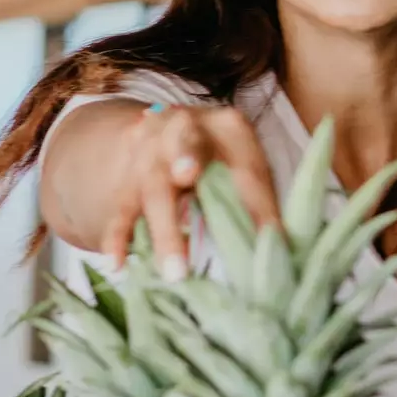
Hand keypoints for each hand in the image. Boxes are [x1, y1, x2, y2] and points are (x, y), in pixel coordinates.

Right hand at [102, 103, 278, 279]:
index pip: (246, 165)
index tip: (270, 235)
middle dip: (185, 159)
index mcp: (227, 125)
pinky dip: (118, 236)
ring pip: (151, 185)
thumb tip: (278, 249)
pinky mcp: (125, 177)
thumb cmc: (221, 160)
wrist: (165, 135)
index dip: (259, 201)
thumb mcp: (245, 166)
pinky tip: (118, 264)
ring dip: (163, 230)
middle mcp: (183, 126)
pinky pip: (120, 208)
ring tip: (174, 271)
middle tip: (187, 176)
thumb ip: (258, 200)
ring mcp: (148, 149)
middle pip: (184, 146)